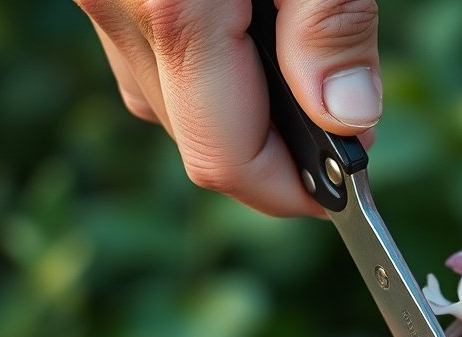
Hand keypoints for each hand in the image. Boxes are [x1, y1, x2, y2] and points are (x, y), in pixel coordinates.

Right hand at [74, 0, 381, 215]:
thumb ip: (329, 26)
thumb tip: (346, 119)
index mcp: (171, 5)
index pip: (225, 158)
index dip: (291, 192)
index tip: (346, 188)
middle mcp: (115, 7)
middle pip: (199, 144)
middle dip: (276, 153)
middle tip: (342, 114)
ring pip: (167, 107)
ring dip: (238, 113)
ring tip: (298, 60)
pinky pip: (147, 61)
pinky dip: (202, 71)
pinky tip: (247, 34)